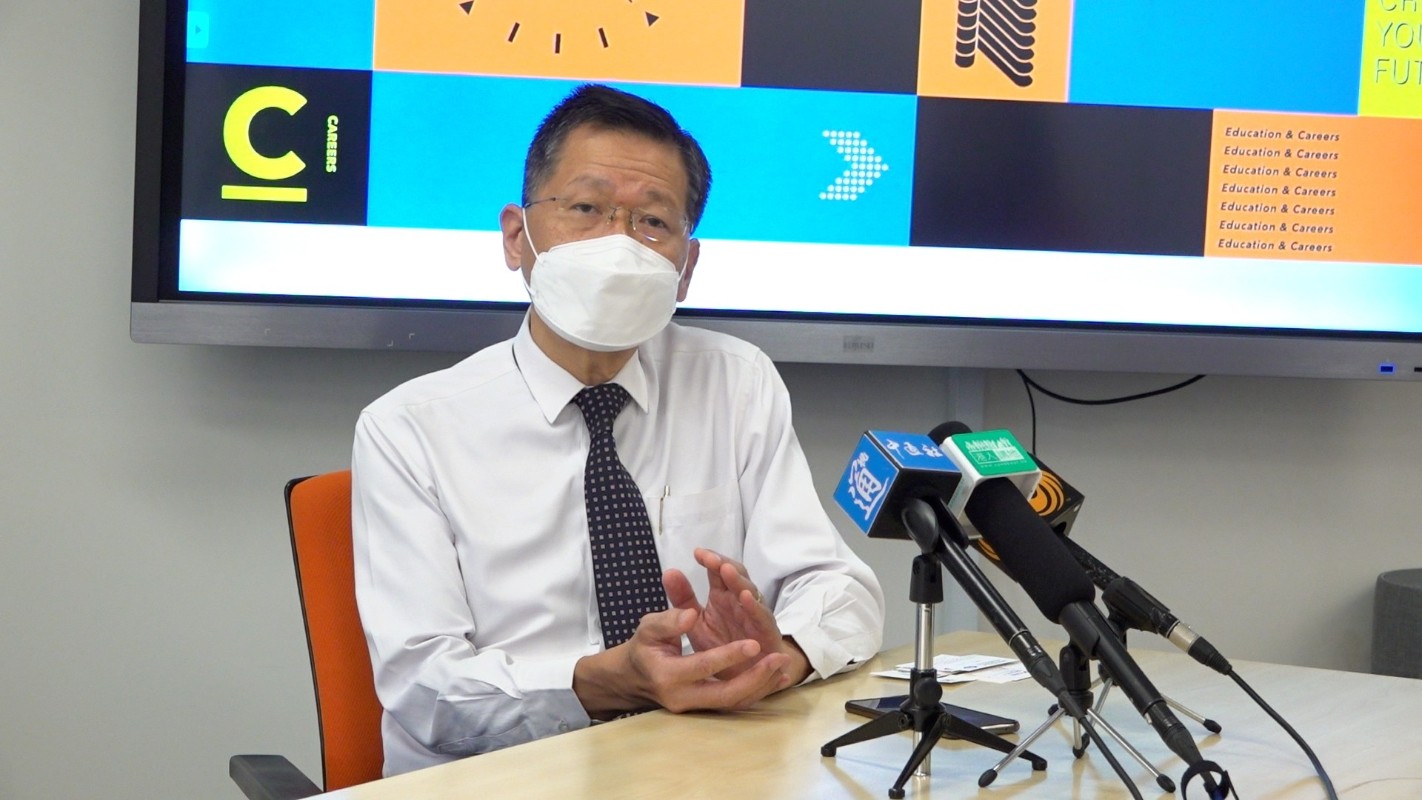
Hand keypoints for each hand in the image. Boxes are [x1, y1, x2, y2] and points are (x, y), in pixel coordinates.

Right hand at [572, 606, 791, 718]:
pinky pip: (734, 703)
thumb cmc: (643, 647)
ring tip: (783, 667)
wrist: (633, 677)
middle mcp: (682, 697)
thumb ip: (668, 620)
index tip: (752, 642)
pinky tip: (776, 678)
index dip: (728, 656)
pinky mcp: (704, 707)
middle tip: (777, 659)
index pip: (702, 667)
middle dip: (754, 679)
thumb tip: (690, 614)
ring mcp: (694, 706)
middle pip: (725, 696)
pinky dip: (757, 691)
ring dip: (761, 686)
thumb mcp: (647, 628)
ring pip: (733, 703)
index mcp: (667, 675)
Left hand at [663, 548, 810, 683]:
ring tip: (726, 570)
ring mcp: (755, 614)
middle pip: (736, 575)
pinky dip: (754, 606)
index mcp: (723, 596)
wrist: (744, 677)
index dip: (711, 559)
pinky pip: (761, 617)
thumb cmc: (721, 647)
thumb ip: (683, 599)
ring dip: (739, 580)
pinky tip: (744, 597)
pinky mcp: (766, 632)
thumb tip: (669, 571)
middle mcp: (740, 601)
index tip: (697, 553)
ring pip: (750, 592)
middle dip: (724, 565)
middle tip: (710, 559)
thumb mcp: (696, 623)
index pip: (719, 571)